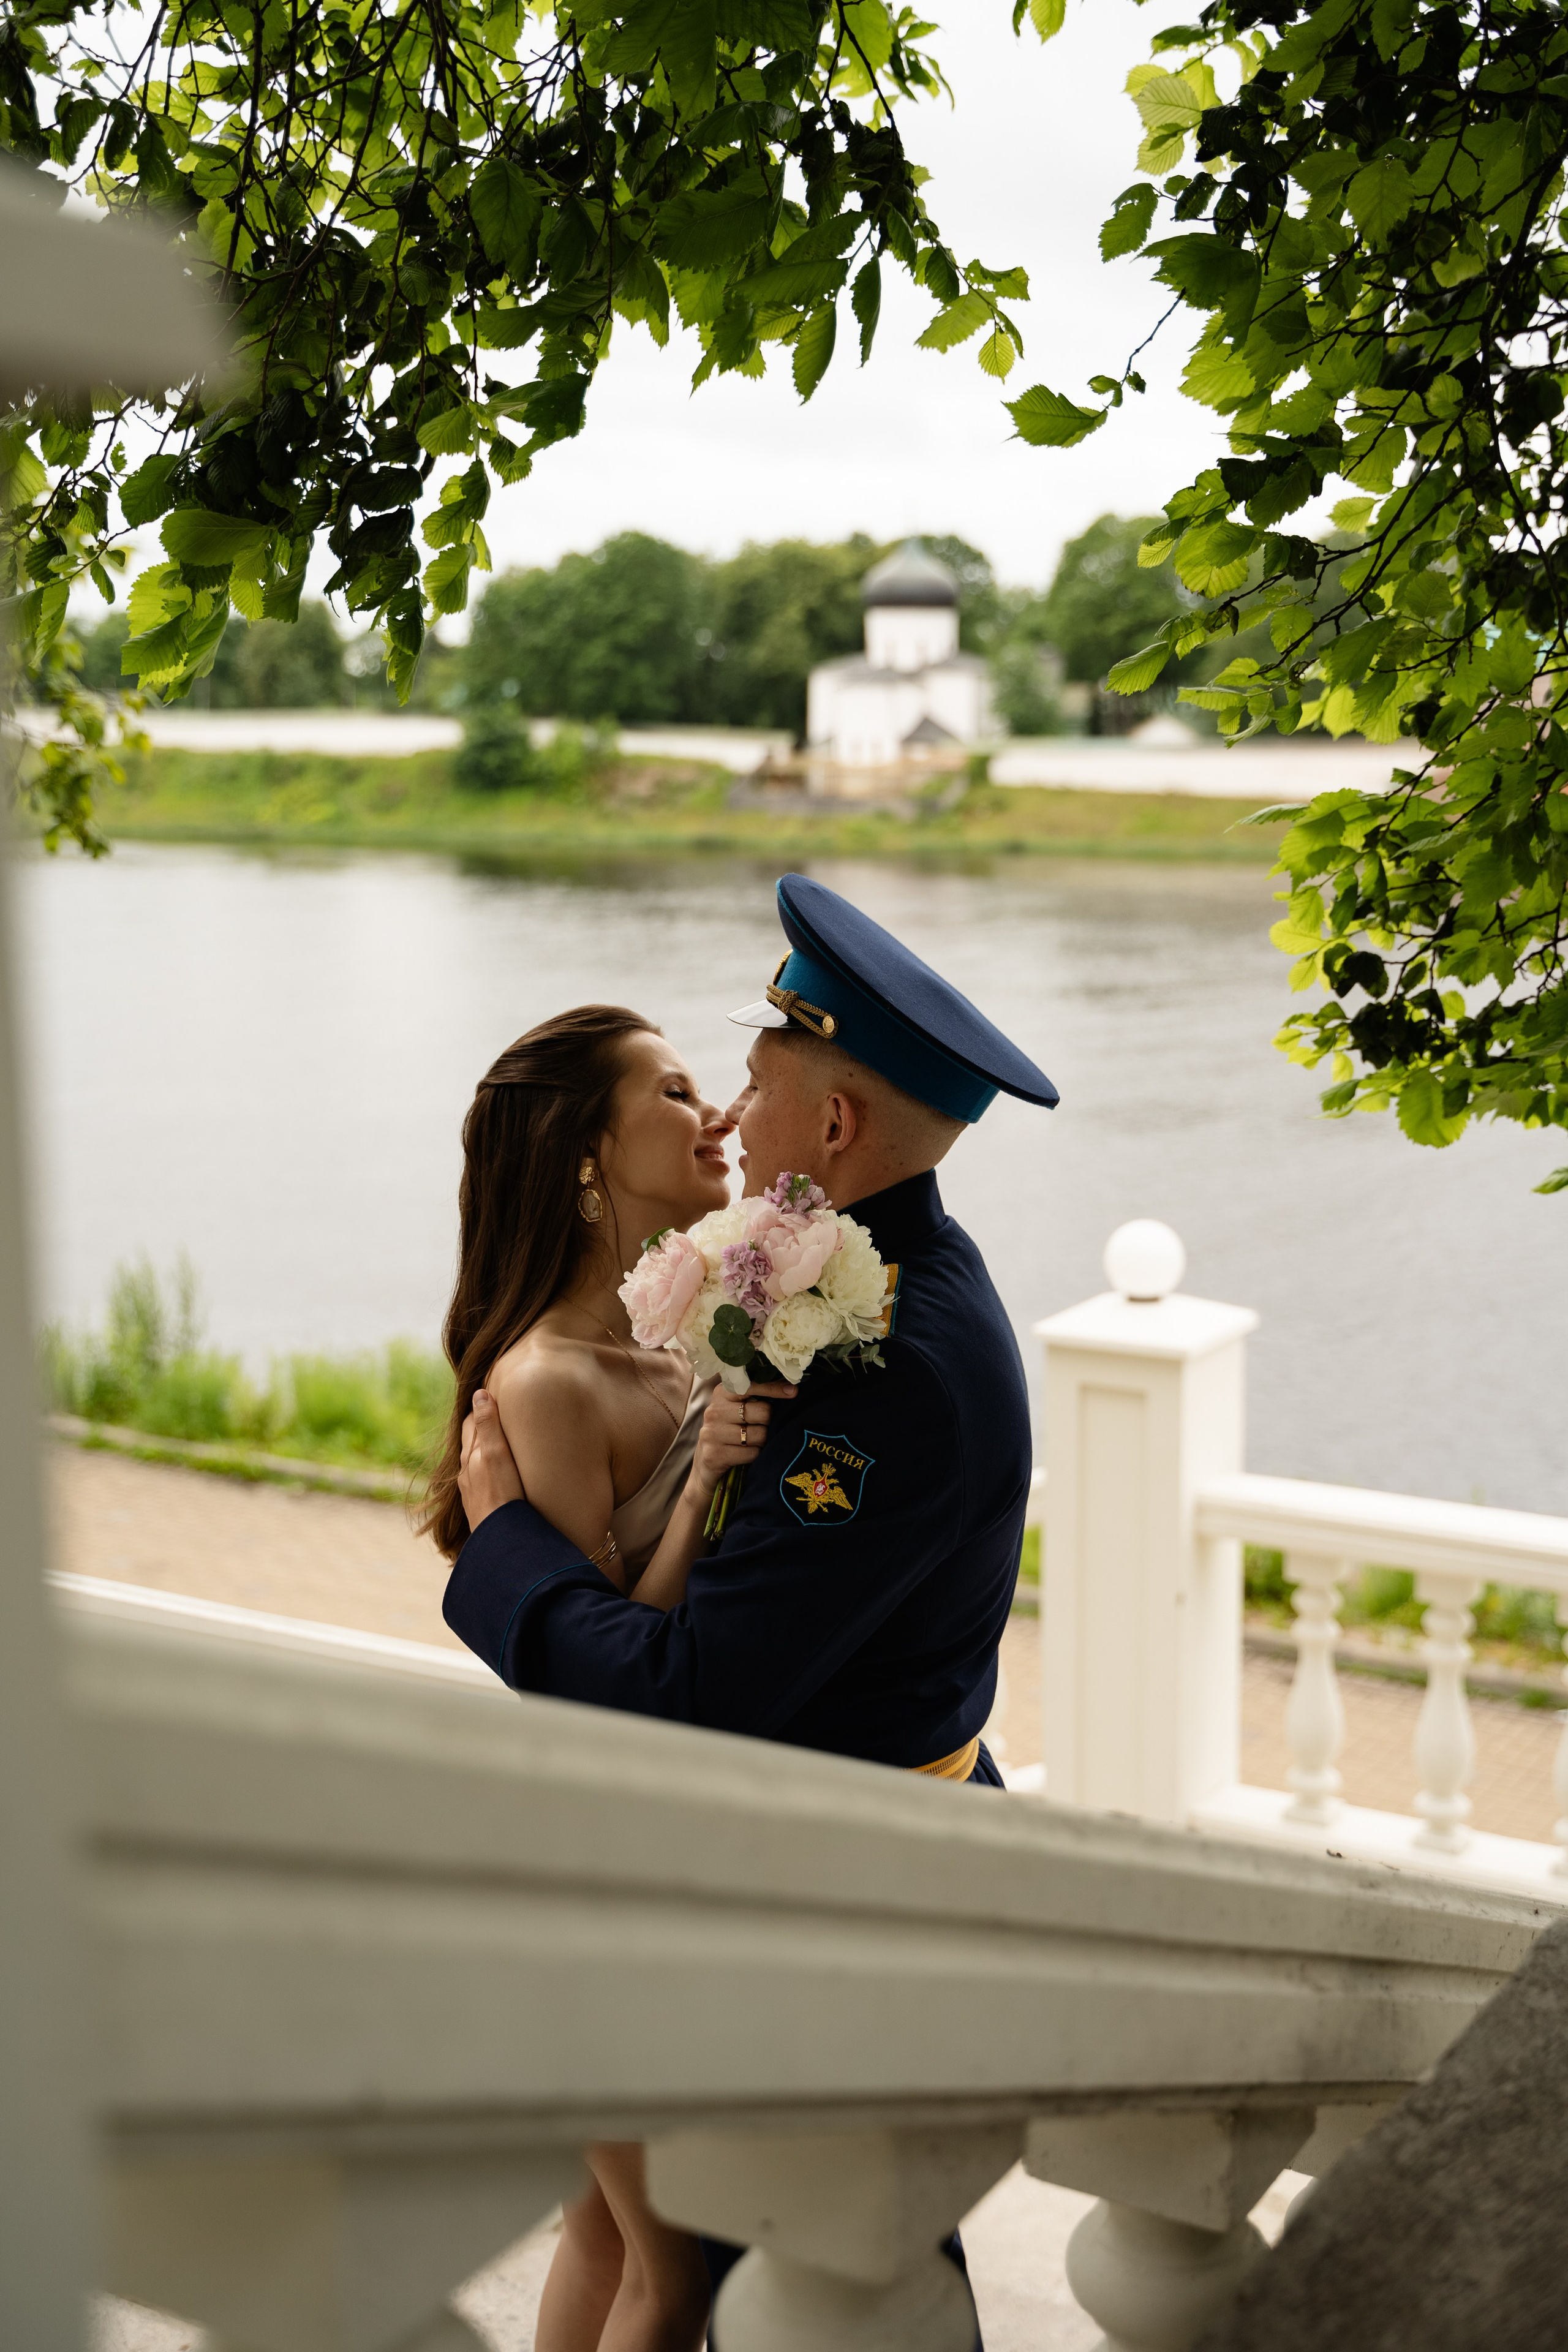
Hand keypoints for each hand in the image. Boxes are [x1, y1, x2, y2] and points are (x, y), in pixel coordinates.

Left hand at [458, 1388, 524, 1533]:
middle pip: (471, 1442)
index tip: (492, 1397)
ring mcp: (471, 1492)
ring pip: (475, 1464)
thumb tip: (479, 1393)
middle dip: (480, 1427)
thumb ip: (488, 1424)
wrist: (499, 1540)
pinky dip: (488, 1471)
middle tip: (496, 1415)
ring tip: (498, 1445)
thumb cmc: (501, 1495)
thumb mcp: (495, 1453)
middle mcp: (466, 1473)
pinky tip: (497, 1478)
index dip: (481, 1408)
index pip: (472, 1423)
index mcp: (471, 1456)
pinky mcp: (480, 1507)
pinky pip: (481, 1482)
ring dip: (484, 1451)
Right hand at [691, 1380, 796, 1496]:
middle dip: (769, 1421)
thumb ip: (755, 1396)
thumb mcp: (736, 1408)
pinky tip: (747, 1453)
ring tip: (753, 1441)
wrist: (707, 1462)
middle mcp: (714, 1411)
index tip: (793, 1391)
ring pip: (760, 1434)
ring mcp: (713, 1433)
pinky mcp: (714, 1455)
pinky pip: (752, 1453)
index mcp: (722, 1394)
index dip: (773, 1388)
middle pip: (763, 1412)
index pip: (751, 1386)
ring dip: (763, 1440)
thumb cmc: (729, 1430)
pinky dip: (756, 1455)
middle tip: (761, 1426)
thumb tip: (789, 1388)